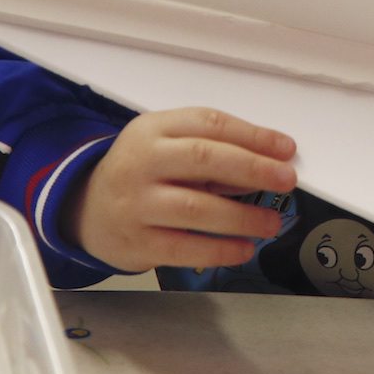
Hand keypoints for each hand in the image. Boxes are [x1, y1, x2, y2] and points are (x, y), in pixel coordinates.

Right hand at [64, 107, 298, 272]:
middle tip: (287, 180)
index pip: (210, 123)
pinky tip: (244, 249)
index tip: (286, 149)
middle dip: (253, 169)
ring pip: (196, 208)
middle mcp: (142, 162)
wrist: (86, 208)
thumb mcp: (167, 145)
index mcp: (153, 129)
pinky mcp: (136, 242)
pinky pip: (183, 248)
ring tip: (271, 222)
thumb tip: (270, 163)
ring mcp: (136, 204)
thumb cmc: (143, 172)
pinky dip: (219, 250)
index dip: (253, 135)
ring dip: (242, 217)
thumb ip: (211, 148)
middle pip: (204, 159)